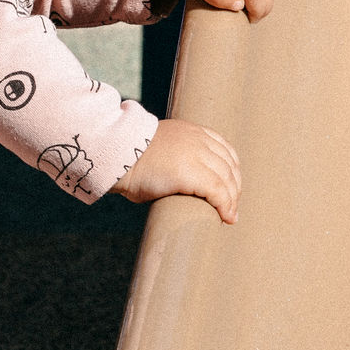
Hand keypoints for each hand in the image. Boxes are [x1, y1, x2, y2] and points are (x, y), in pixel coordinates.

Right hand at [113, 118, 240, 222]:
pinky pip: (219, 193)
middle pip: (229, 166)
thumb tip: (172, 179)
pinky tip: (226, 218)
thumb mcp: (156, 148)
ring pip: (227, 181)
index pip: (224, 149)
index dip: (232, 170)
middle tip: (231, 207)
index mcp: (190, 131)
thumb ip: (173, 157)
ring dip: (231, 201)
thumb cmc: (128, 158)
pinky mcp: (194, 174)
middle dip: (234, 188)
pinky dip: (226, 207)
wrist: (116, 156)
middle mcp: (198, 141)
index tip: (230, 187)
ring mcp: (197, 155)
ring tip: (229, 216)